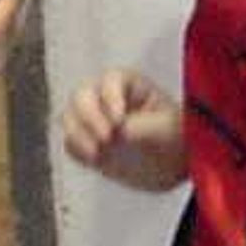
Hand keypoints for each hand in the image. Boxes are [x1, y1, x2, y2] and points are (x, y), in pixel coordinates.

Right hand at [60, 71, 187, 192]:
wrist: (173, 165)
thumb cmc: (175, 137)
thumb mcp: (167, 130)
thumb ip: (144, 128)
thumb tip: (120, 131)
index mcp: (130, 85)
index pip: (111, 80)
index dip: (110, 98)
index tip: (119, 121)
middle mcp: (106, 98)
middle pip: (82, 94)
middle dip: (89, 115)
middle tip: (106, 137)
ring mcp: (94, 120)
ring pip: (69, 116)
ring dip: (78, 134)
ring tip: (97, 153)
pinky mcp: (87, 143)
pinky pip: (70, 143)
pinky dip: (77, 150)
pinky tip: (95, 161)